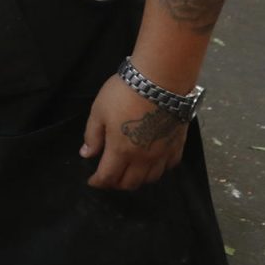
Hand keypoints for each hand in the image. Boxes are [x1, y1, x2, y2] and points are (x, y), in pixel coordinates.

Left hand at [80, 75, 187, 189]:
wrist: (160, 81)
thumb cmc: (124, 93)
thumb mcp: (98, 111)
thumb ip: (92, 135)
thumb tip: (86, 154)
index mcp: (121, 150)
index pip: (108, 177)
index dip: (98, 182)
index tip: (92, 181)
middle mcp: (143, 158)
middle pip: (130, 183)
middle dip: (116, 184)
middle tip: (108, 177)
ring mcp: (162, 153)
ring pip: (150, 179)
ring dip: (137, 180)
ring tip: (128, 172)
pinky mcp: (177, 145)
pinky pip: (168, 167)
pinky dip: (158, 170)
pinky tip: (152, 163)